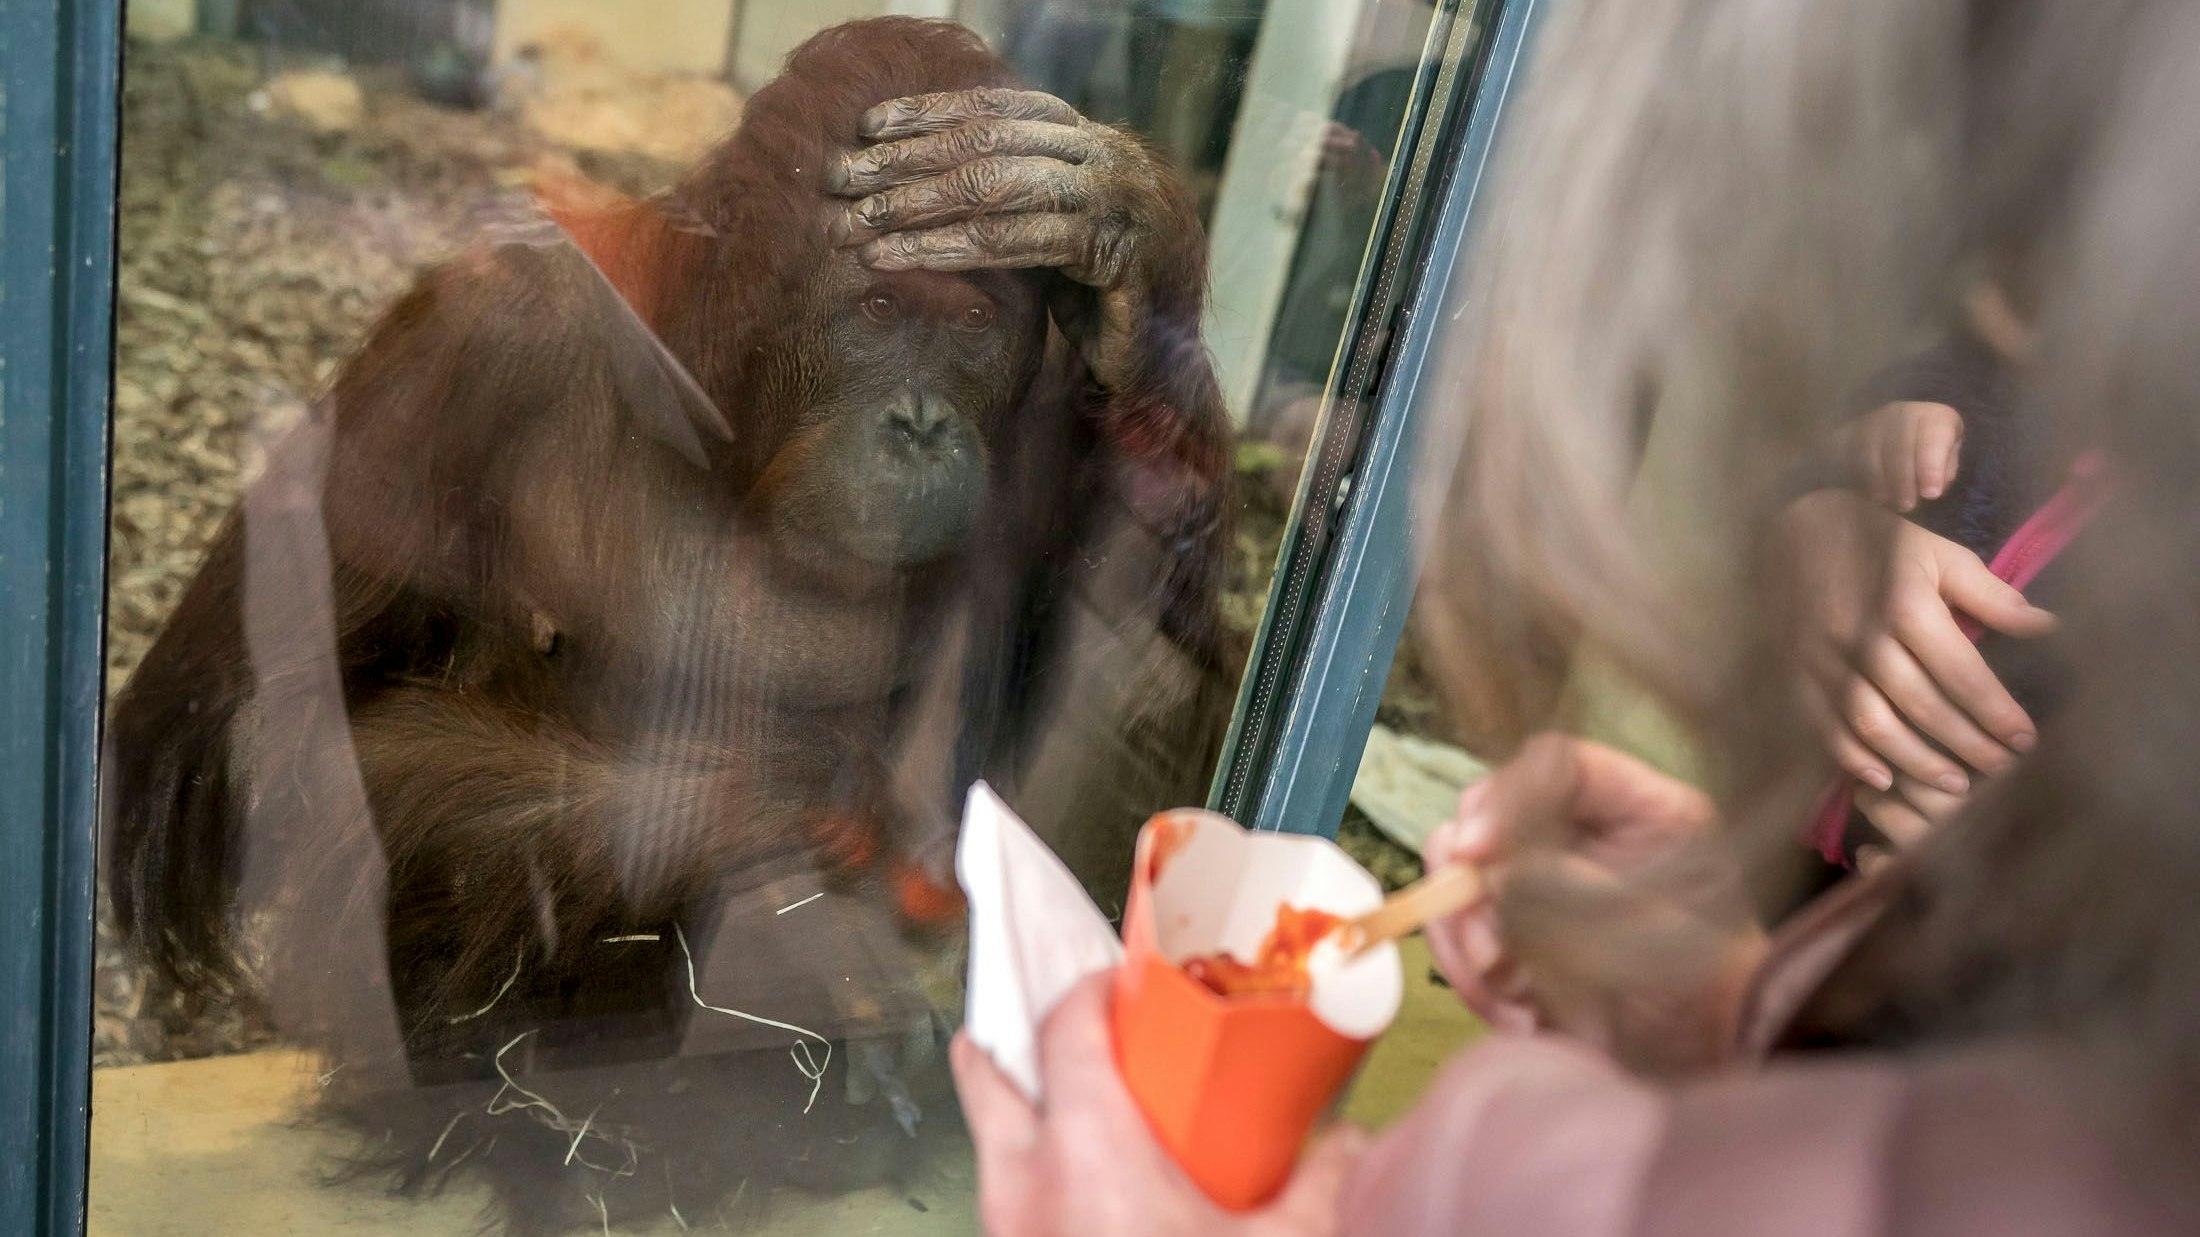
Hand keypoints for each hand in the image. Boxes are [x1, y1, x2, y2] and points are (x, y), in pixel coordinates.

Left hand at [827, 87, 1201, 387]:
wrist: (1176, 347)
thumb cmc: (1106, 289)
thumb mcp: (1056, 227)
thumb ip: (1012, 195)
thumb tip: (921, 177)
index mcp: (1087, 141)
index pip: (997, 110)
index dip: (930, 113)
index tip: (866, 127)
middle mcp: (1103, 157)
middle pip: (986, 143)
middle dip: (906, 160)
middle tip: (841, 180)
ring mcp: (1112, 200)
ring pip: (996, 185)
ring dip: (916, 203)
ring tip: (858, 224)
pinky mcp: (1112, 253)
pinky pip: (1018, 241)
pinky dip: (952, 247)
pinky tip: (903, 257)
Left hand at [950, 973, 1359, 1236]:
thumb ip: (1321, 1186)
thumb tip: (1349, 1142)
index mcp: (1085, 1148)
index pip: (1064, 1028)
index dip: (1090, 990)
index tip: (1124, 982)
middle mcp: (1023, 1183)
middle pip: (988, 1075)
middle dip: (1014, 1039)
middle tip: (1062, 1029)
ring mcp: (1005, 1235)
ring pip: (989, 1145)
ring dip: (1018, 1112)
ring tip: (1069, 1105)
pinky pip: (1005, 1204)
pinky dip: (1031, 1179)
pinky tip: (1083, 1195)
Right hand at [1421, 736, 1763, 1075]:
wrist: (1700, 1063)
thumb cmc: (1703, 997)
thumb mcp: (1649, 934)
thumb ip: (1570, 889)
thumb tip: (1489, 873)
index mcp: (1641, 810)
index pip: (1557, 764)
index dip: (1507, 797)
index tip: (1475, 856)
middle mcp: (1586, 830)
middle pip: (1489, 812)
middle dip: (1472, 884)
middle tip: (1490, 954)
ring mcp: (1543, 876)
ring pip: (1459, 874)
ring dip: (1467, 940)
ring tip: (1512, 997)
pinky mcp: (1515, 925)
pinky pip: (1459, 930)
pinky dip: (1472, 977)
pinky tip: (1518, 1016)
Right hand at [1777, 490, 2054, 816]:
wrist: (1792, 527)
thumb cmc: (1876, 541)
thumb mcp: (1937, 554)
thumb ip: (1990, 595)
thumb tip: (2048, 626)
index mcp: (1905, 605)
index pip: (1962, 673)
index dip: (1996, 713)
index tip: (2026, 740)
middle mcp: (1864, 638)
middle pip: (1923, 706)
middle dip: (1967, 745)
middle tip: (2001, 772)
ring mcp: (1825, 660)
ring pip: (1874, 725)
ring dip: (1916, 762)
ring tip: (1954, 785)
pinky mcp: (1797, 672)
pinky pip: (1823, 725)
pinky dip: (1852, 758)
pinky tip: (1883, 780)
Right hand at [1832, 400, 1964, 511]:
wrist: (1904, 440)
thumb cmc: (1931, 456)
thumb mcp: (1948, 461)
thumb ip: (1945, 470)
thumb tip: (1932, 485)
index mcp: (1934, 417)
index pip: (1933, 437)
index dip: (1931, 466)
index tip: (1930, 494)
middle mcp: (1902, 412)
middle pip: (1899, 442)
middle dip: (1903, 477)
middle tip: (1907, 505)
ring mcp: (1873, 420)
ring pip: (1870, 446)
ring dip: (1879, 478)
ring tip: (1887, 501)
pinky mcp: (1849, 431)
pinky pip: (1848, 450)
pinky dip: (1857, 474)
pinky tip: (1867, 492)